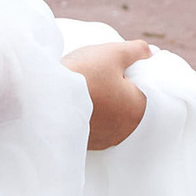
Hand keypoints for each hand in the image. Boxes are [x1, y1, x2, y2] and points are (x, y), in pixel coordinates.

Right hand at [64, 34, 151, 151]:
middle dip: (115, 90)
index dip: (128, 75)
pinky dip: (88, 116)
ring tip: (85, 88)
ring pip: (109, 117)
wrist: (45, 96)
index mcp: (137, 109)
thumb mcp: (113, 53)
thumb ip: (136, 51)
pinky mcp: (86, 144)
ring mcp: (104, 139)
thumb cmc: (84, 74)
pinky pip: (93, 127)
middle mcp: (124, 130)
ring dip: (102, 105)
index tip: (112, 67)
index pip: (141, 89)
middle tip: (98, 75)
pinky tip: (76, 103)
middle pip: (125, 104)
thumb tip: (150, 52)